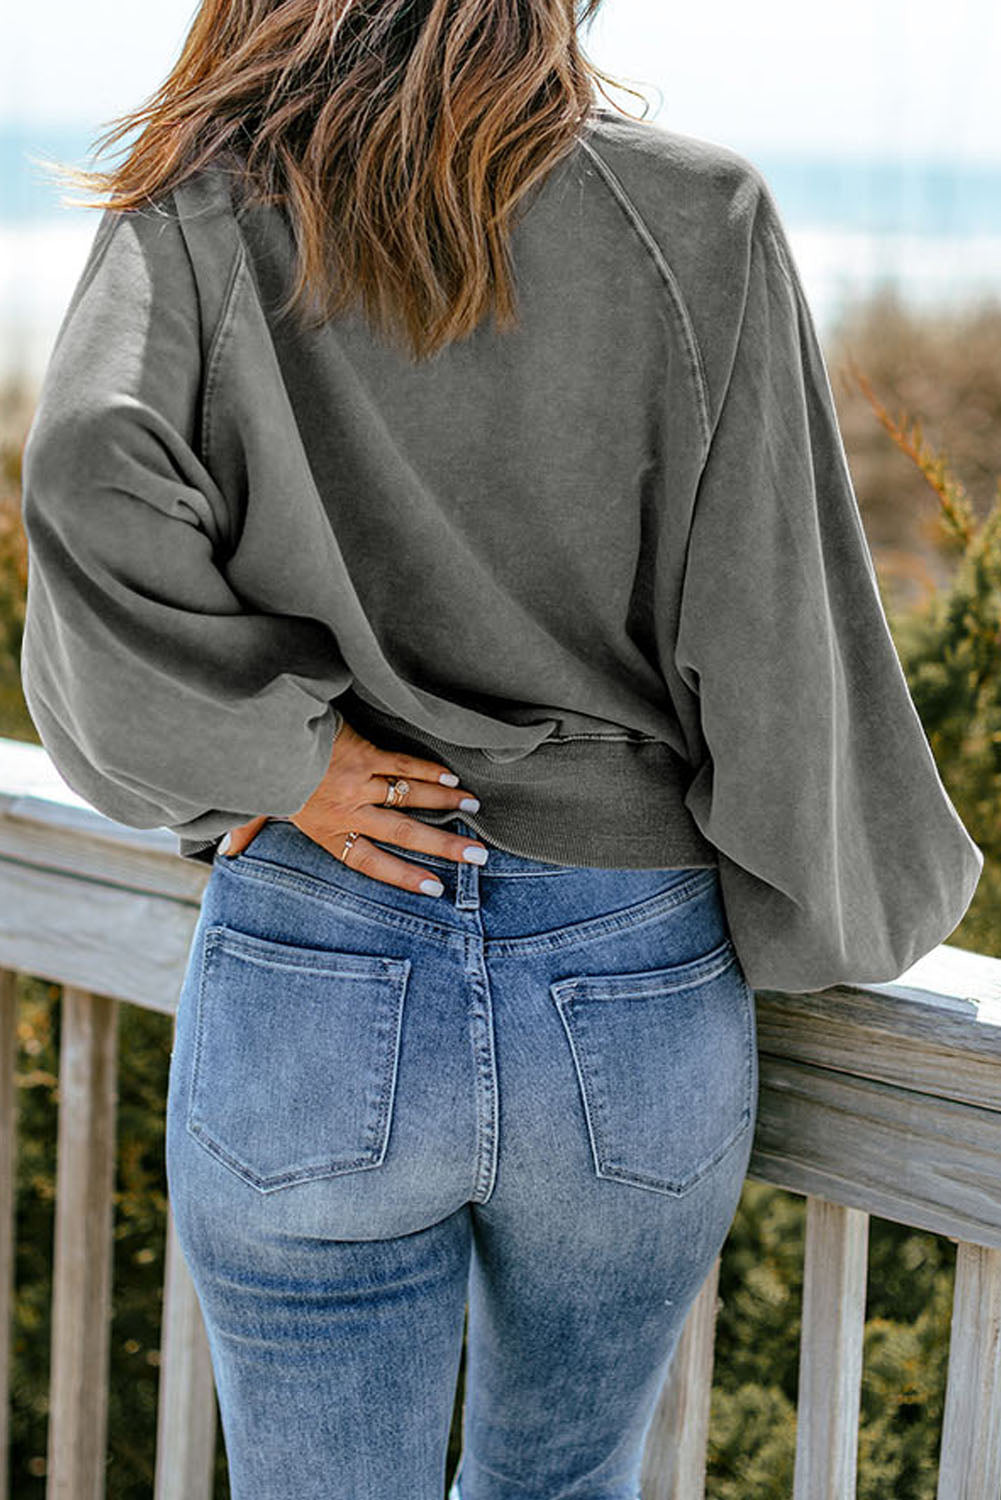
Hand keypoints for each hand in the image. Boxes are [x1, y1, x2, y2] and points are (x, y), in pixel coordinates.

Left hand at [218, 718, 486, 894]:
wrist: (265, 732)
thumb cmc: (263, 770)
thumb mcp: (254, 805)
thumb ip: (248, 830)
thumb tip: (228, 855)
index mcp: (327, 831)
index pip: (371, 862)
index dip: (404, 876)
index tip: (435, 888)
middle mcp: (348, 811)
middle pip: (404, 833)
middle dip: (444, 847)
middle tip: (477, 857)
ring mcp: (359, 782)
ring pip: (410, 797)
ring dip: (445, 803)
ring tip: (474, 810)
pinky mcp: (366, 753)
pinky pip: (404, 765)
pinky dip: (429, 772)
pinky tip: (452, 779)